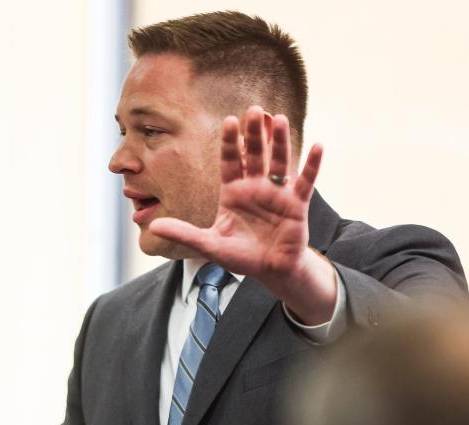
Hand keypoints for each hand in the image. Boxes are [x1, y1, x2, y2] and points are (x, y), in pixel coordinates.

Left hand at [149, 106, 338, 323]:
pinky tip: (317, 145)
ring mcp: (277, 193)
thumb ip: (184, 233)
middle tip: (254, 109)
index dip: (229, 142)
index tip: (229, 121)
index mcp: (233, 192)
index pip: (230, 161)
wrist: (270, 270)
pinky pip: (305, 182)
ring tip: (279, 119)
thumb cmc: (240, 256)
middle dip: (254, 134)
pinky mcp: (296, 204)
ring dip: (280, 142)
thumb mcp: (209, 245)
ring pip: (278, 162)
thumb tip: (151, 226)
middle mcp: (255, 187)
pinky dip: (312, 165)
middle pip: (254, 155)